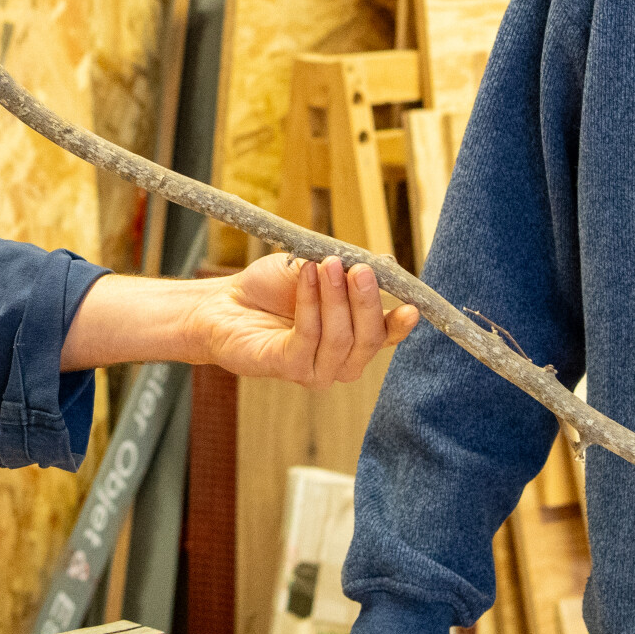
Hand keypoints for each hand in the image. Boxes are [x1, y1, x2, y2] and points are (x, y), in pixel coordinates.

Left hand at [186, 255, 419, 387]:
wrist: (223, 301)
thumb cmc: (270, 287)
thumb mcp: (314, 270)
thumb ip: (347, 271)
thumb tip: (383, 262)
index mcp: (354, 338)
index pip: (385, 336)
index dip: (400, 325)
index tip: (411, 306)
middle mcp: (340, 361)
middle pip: (368, 339)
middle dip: (366, 301)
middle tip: (359, 269)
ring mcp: (316, 370)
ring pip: (341, 339)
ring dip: (336, 298)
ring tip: (327, 265)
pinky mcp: (289, 368)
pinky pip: (308, 337)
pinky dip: (310, 303)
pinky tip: (306, 275)